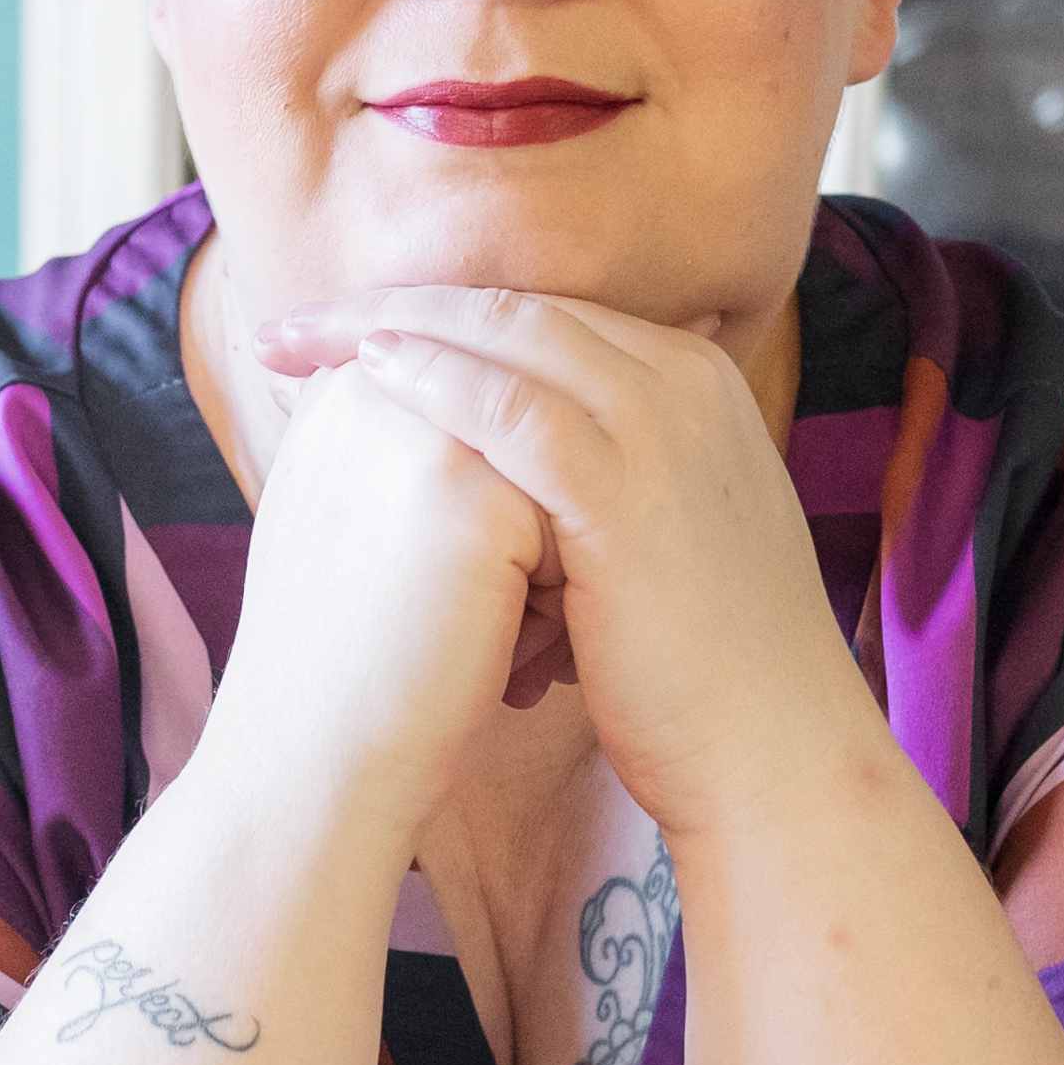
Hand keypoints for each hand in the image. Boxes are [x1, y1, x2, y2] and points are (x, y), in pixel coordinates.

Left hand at [253, 289, 878, 838]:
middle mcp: (685, 384)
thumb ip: (585, 484)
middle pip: (515, 308)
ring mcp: (664, 429)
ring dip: (387, 329)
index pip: (541, 318)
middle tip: (291, 324)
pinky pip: (514, 410)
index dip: (433, 317)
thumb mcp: (645, 540)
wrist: (772, 758)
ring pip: (507, 338)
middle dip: (392, 305)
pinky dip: (433, 382)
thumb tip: (489, 479)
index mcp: (692, 385)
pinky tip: (364, 379)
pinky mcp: (630, 492)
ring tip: (293, 344)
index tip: (339, 332)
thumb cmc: (693, 669)